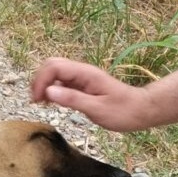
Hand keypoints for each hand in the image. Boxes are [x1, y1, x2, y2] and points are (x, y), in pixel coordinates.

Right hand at [30, 57, 151, 131]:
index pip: (54, 67)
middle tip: (36, 100)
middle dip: (39, 80)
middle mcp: (81, 72)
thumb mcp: (97, 109)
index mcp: (85, 73)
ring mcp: (81, 78)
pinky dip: (52, 89)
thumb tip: (49, 91)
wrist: (140, 110)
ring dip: (44, 84)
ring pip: (55, 72)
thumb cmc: (122, 111)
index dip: (41, 81)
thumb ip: (73, 99)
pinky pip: (61, 82)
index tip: (37, 100)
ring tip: (41, 102)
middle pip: (52, 65)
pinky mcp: (82, 85)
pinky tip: (52, 102)